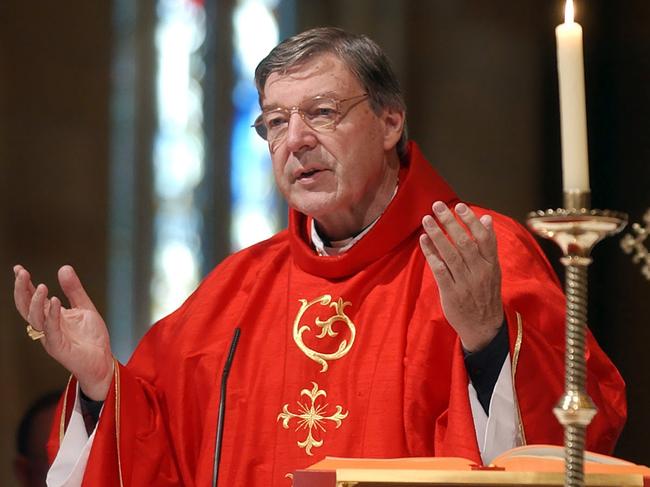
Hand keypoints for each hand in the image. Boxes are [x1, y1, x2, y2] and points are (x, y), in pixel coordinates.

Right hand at [13, 264, 113, 400]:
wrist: (102, 361)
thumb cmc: (91, 338)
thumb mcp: (84, 307)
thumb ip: (74, 290)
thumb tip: (63, 268)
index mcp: (51, 317)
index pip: (32, 298)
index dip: (24, 284)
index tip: (18, 268)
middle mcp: (46, 326)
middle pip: (26, 307)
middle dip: (22, 290)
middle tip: (21, 273)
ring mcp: (50, 337)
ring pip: (35, 318)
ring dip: (36, 301)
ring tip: (41, 286)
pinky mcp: (58, 346)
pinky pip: (51, 329)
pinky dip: (51, 315)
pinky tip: (54, 301)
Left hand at [419, 201, 502, 351]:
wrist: (484, 328)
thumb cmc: (486, 294)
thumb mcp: (493, 269)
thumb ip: (488, 245)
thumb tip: (485, 218)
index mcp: (491, 265)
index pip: (483, 238)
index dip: (470, 221)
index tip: (459, 206)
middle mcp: (480, 272)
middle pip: (464, 243)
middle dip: (450, 222)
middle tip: (437, 205)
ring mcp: (465, 283)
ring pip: (450, 254)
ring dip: (437, 235)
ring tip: (427, 219)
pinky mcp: (451, 293)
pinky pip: (440, 270)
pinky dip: (431, 254)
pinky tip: (423, 241)